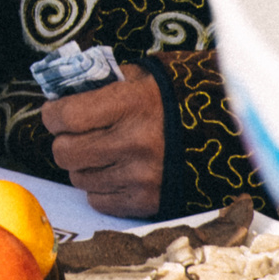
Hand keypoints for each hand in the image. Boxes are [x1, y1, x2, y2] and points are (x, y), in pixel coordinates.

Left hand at [41, 69, 165, 217]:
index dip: (53, 114)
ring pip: (78, 178)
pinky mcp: (148, 202)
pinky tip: (116, 171)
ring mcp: (142, 176)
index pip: (66, 116)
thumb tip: (59, 94)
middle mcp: (135, 143)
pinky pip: (99, 201)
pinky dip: (100, 187)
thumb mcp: (140, 77)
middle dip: (64, 141)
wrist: (225, 132)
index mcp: (131, 104)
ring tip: (101, 152)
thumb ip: (100, 84)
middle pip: (65, 152)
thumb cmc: (175, 99)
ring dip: (83, 165)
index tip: (57, 111)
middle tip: (76, 134)